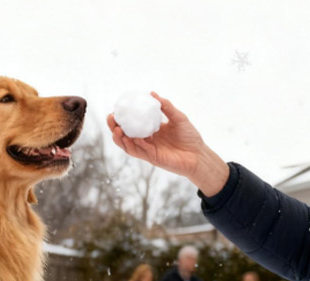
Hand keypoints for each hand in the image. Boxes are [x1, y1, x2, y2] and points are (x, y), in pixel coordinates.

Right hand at [106, 92, 229, 195]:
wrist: (199, 155)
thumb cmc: (190, 137)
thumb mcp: (178, 117)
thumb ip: (166, 107)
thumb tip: (152, 93)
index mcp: (151, 130)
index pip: (132, 124)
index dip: (122, 118)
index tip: (116, 109)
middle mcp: (147, 140)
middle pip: (125, 135)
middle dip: (115, 128)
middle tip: (111, 118)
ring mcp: (149, 150)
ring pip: (128, 146)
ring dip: (120, 139)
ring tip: (116, 130)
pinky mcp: (153, 158)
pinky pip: (140, 152)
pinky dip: (135, 145)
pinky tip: (133, 138)